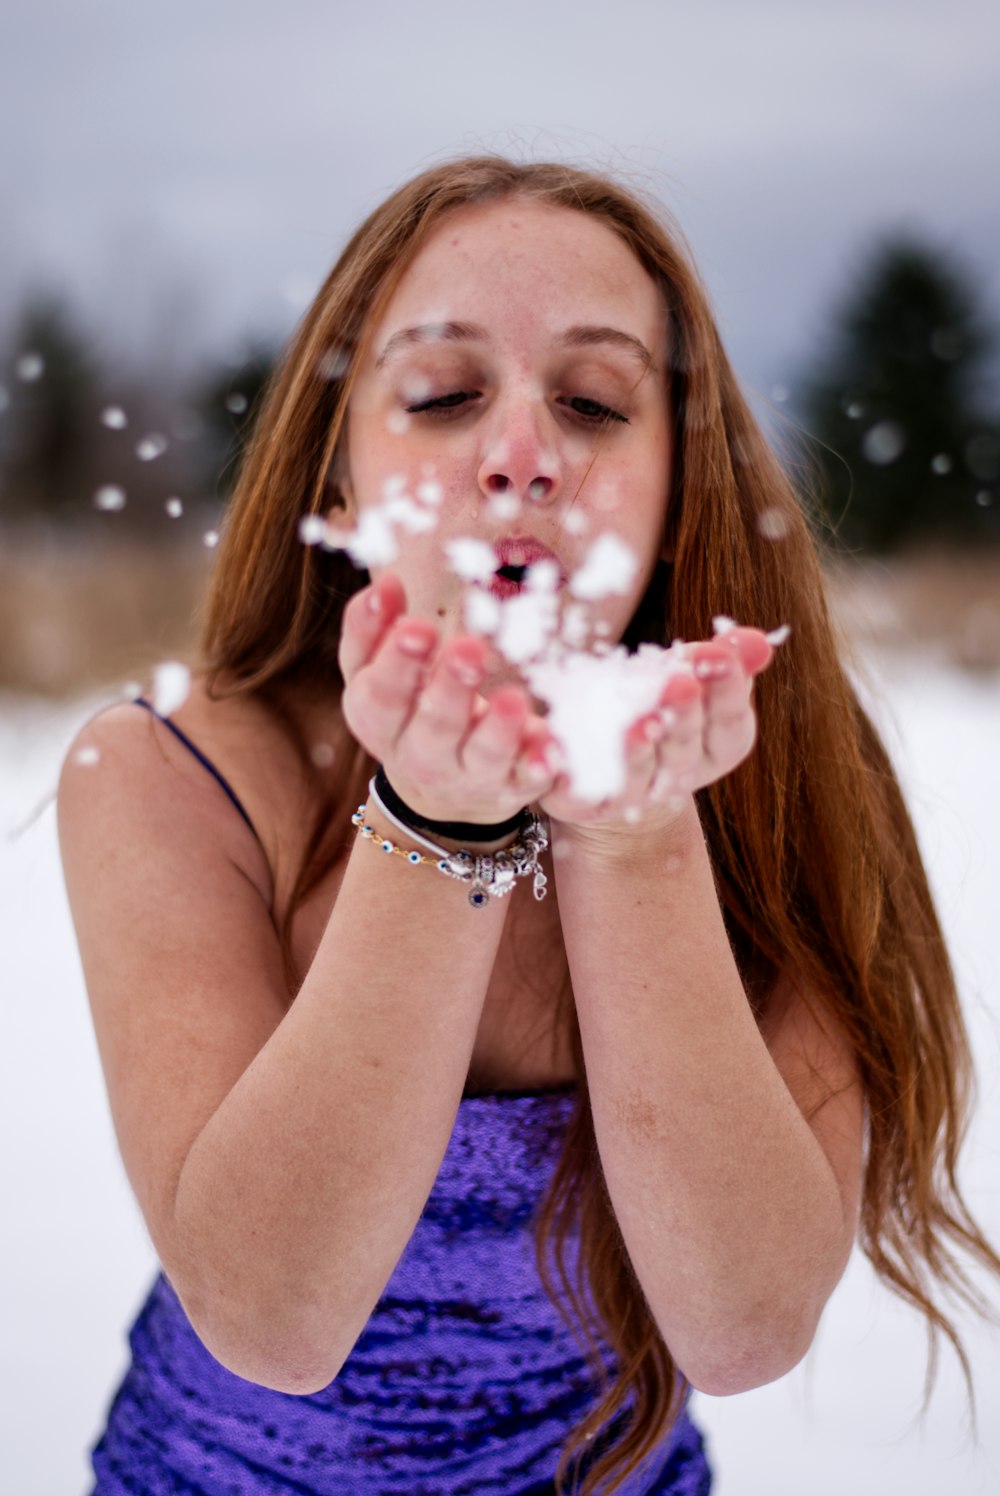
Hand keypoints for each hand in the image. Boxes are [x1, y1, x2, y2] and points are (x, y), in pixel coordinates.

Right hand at [339, 574, 558, 824]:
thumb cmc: (407, 706)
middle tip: (469, 648)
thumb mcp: (375, 670)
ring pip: (483, 756)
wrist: (439, 785)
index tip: (419, 627)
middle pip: (434, 726)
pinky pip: (528, 779)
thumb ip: (372, 628)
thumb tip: (385, 583)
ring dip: (499, 729)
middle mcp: (421, 755)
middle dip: (451, 687)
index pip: (381, 696)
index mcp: (380, 722)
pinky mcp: (512, 785)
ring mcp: (469, 775)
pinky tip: (552, 746)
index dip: (397, 664)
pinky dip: (540, 765)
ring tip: (513, 699)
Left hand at [538, 629, 774, 836]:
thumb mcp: (693, 679)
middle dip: (683, 716)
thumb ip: (725, 659)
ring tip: (638, 722)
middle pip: (683, 750)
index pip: (729, 722)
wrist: (609, 771)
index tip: (720, 656)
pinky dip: (564, 773)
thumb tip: (757, 640)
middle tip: (681, 683)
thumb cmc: (660, 709)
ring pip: (636, 777)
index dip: (728, 690)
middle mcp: (676, 779)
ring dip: (637, 750)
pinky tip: (555, 746)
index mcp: (714, 749)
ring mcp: (629, 796)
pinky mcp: (580, 803)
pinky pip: (573, 792)